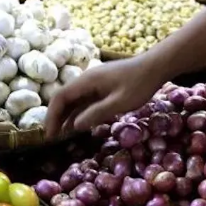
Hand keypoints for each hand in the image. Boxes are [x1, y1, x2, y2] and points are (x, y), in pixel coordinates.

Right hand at [45, 54, 164, 137]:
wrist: (155, 67)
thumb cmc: (139, 84)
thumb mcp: (120, 103)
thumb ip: (97, 114)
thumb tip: (74, 126)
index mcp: (87, 81)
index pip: (60, 97)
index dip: (52, 116)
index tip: (50, 134)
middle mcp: (86, 80)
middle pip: (63, 98)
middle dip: (56, 117)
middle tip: (52, 138)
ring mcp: (93, 83)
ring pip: (73, 100)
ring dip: (66, 116)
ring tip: (61, 135)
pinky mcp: (101, 87)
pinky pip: (84, 100)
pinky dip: (78, 112)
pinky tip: (77, 125)